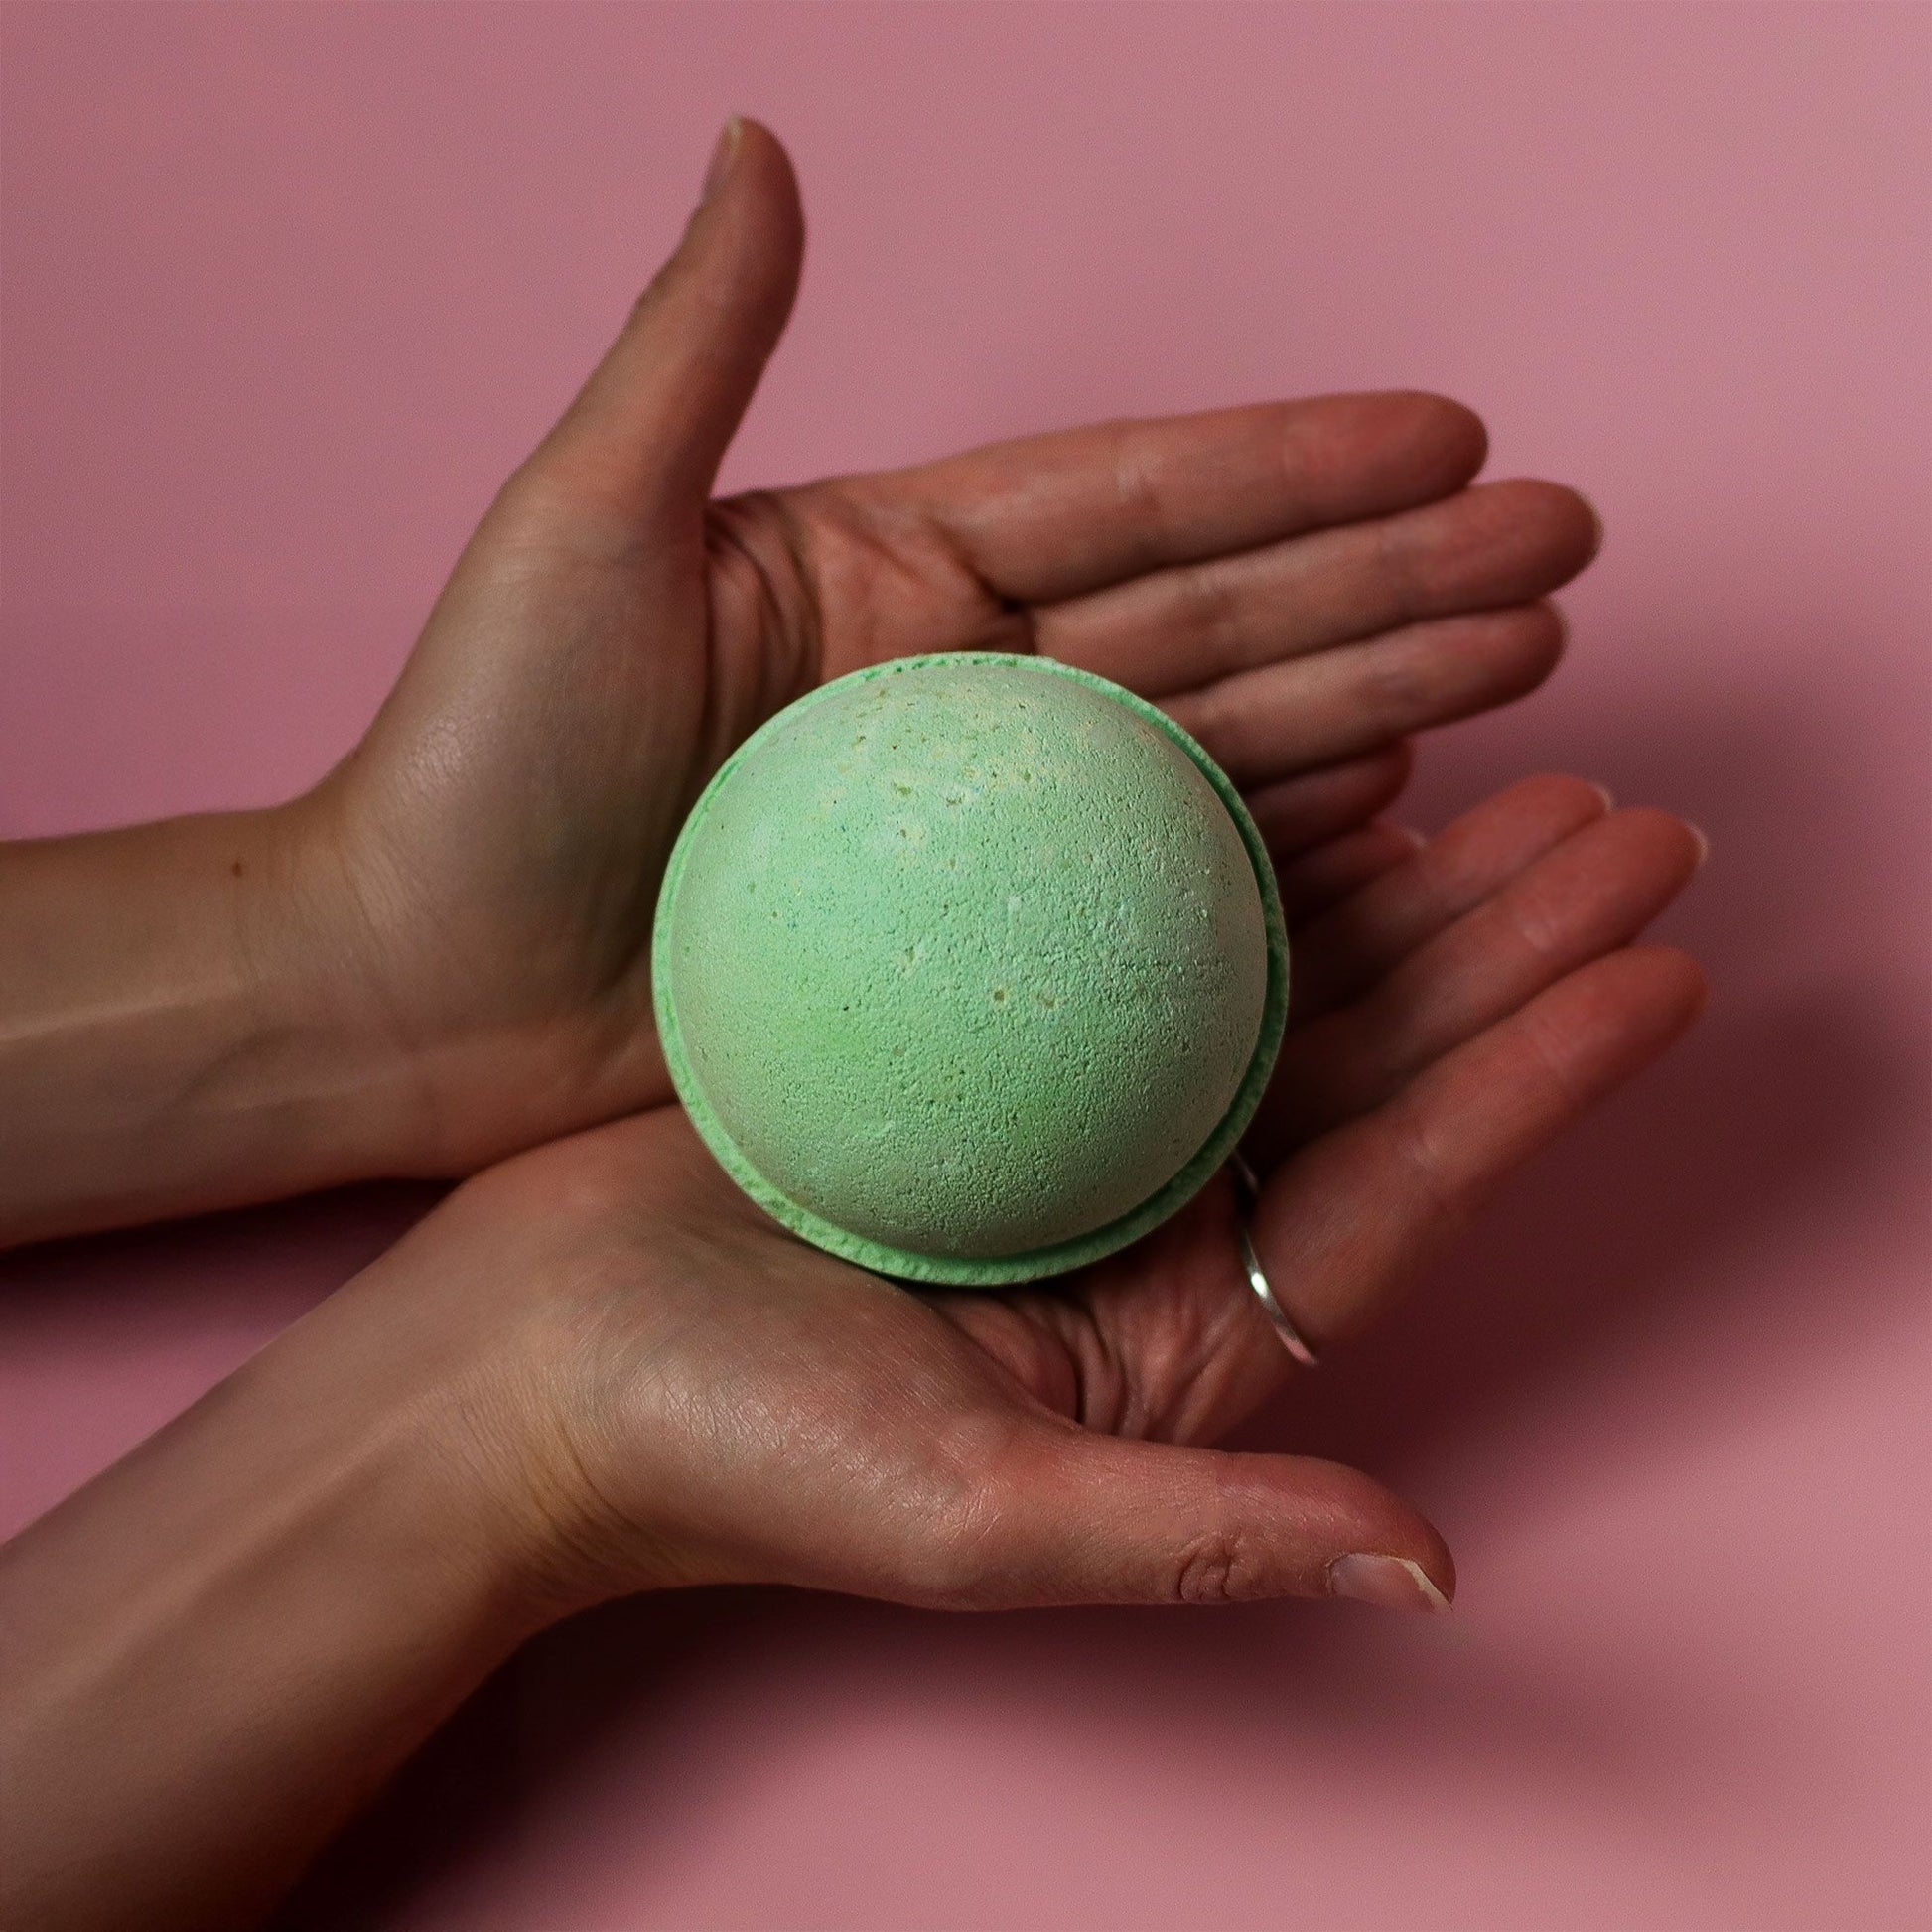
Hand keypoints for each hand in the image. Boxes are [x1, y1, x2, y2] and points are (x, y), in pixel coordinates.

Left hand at [284, 116, 1601, 1175]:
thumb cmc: (478, 765)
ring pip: (1214, 745)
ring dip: (1376, 704)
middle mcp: (957, 685)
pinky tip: (1398, 817)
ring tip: (1523, 674)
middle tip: (1558, 558)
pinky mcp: (974, 955)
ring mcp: (977, 826)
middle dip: (1393, 580)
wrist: (417, 998)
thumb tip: (758, 140)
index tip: (1453, 433)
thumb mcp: (582, 528)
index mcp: (889, 571)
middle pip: (1216, 615)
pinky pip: (1157, 891)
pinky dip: (1278, 851)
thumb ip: (696, 346)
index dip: (1295, 465)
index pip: (1133, 497)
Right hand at [399, 773, 1704, 1614]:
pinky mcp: (979, 1047)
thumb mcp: (972, 1522)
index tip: (1659, 968)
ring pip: (1265, 983)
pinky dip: (1220, 846)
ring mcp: (1066, 1127)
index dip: (1537, 1085)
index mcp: (1176, 1345)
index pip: (1397, 1196)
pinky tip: (1306, 767)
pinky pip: (1130, 925)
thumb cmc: (725, 1460)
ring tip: (1515, 779)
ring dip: (1393, 885)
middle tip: (1624, 827)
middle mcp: (1145, 1228)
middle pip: (1362, 1071)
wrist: (520, 1370)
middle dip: (1502, 954)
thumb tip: (1435, 1572)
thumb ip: (1204, 1543)